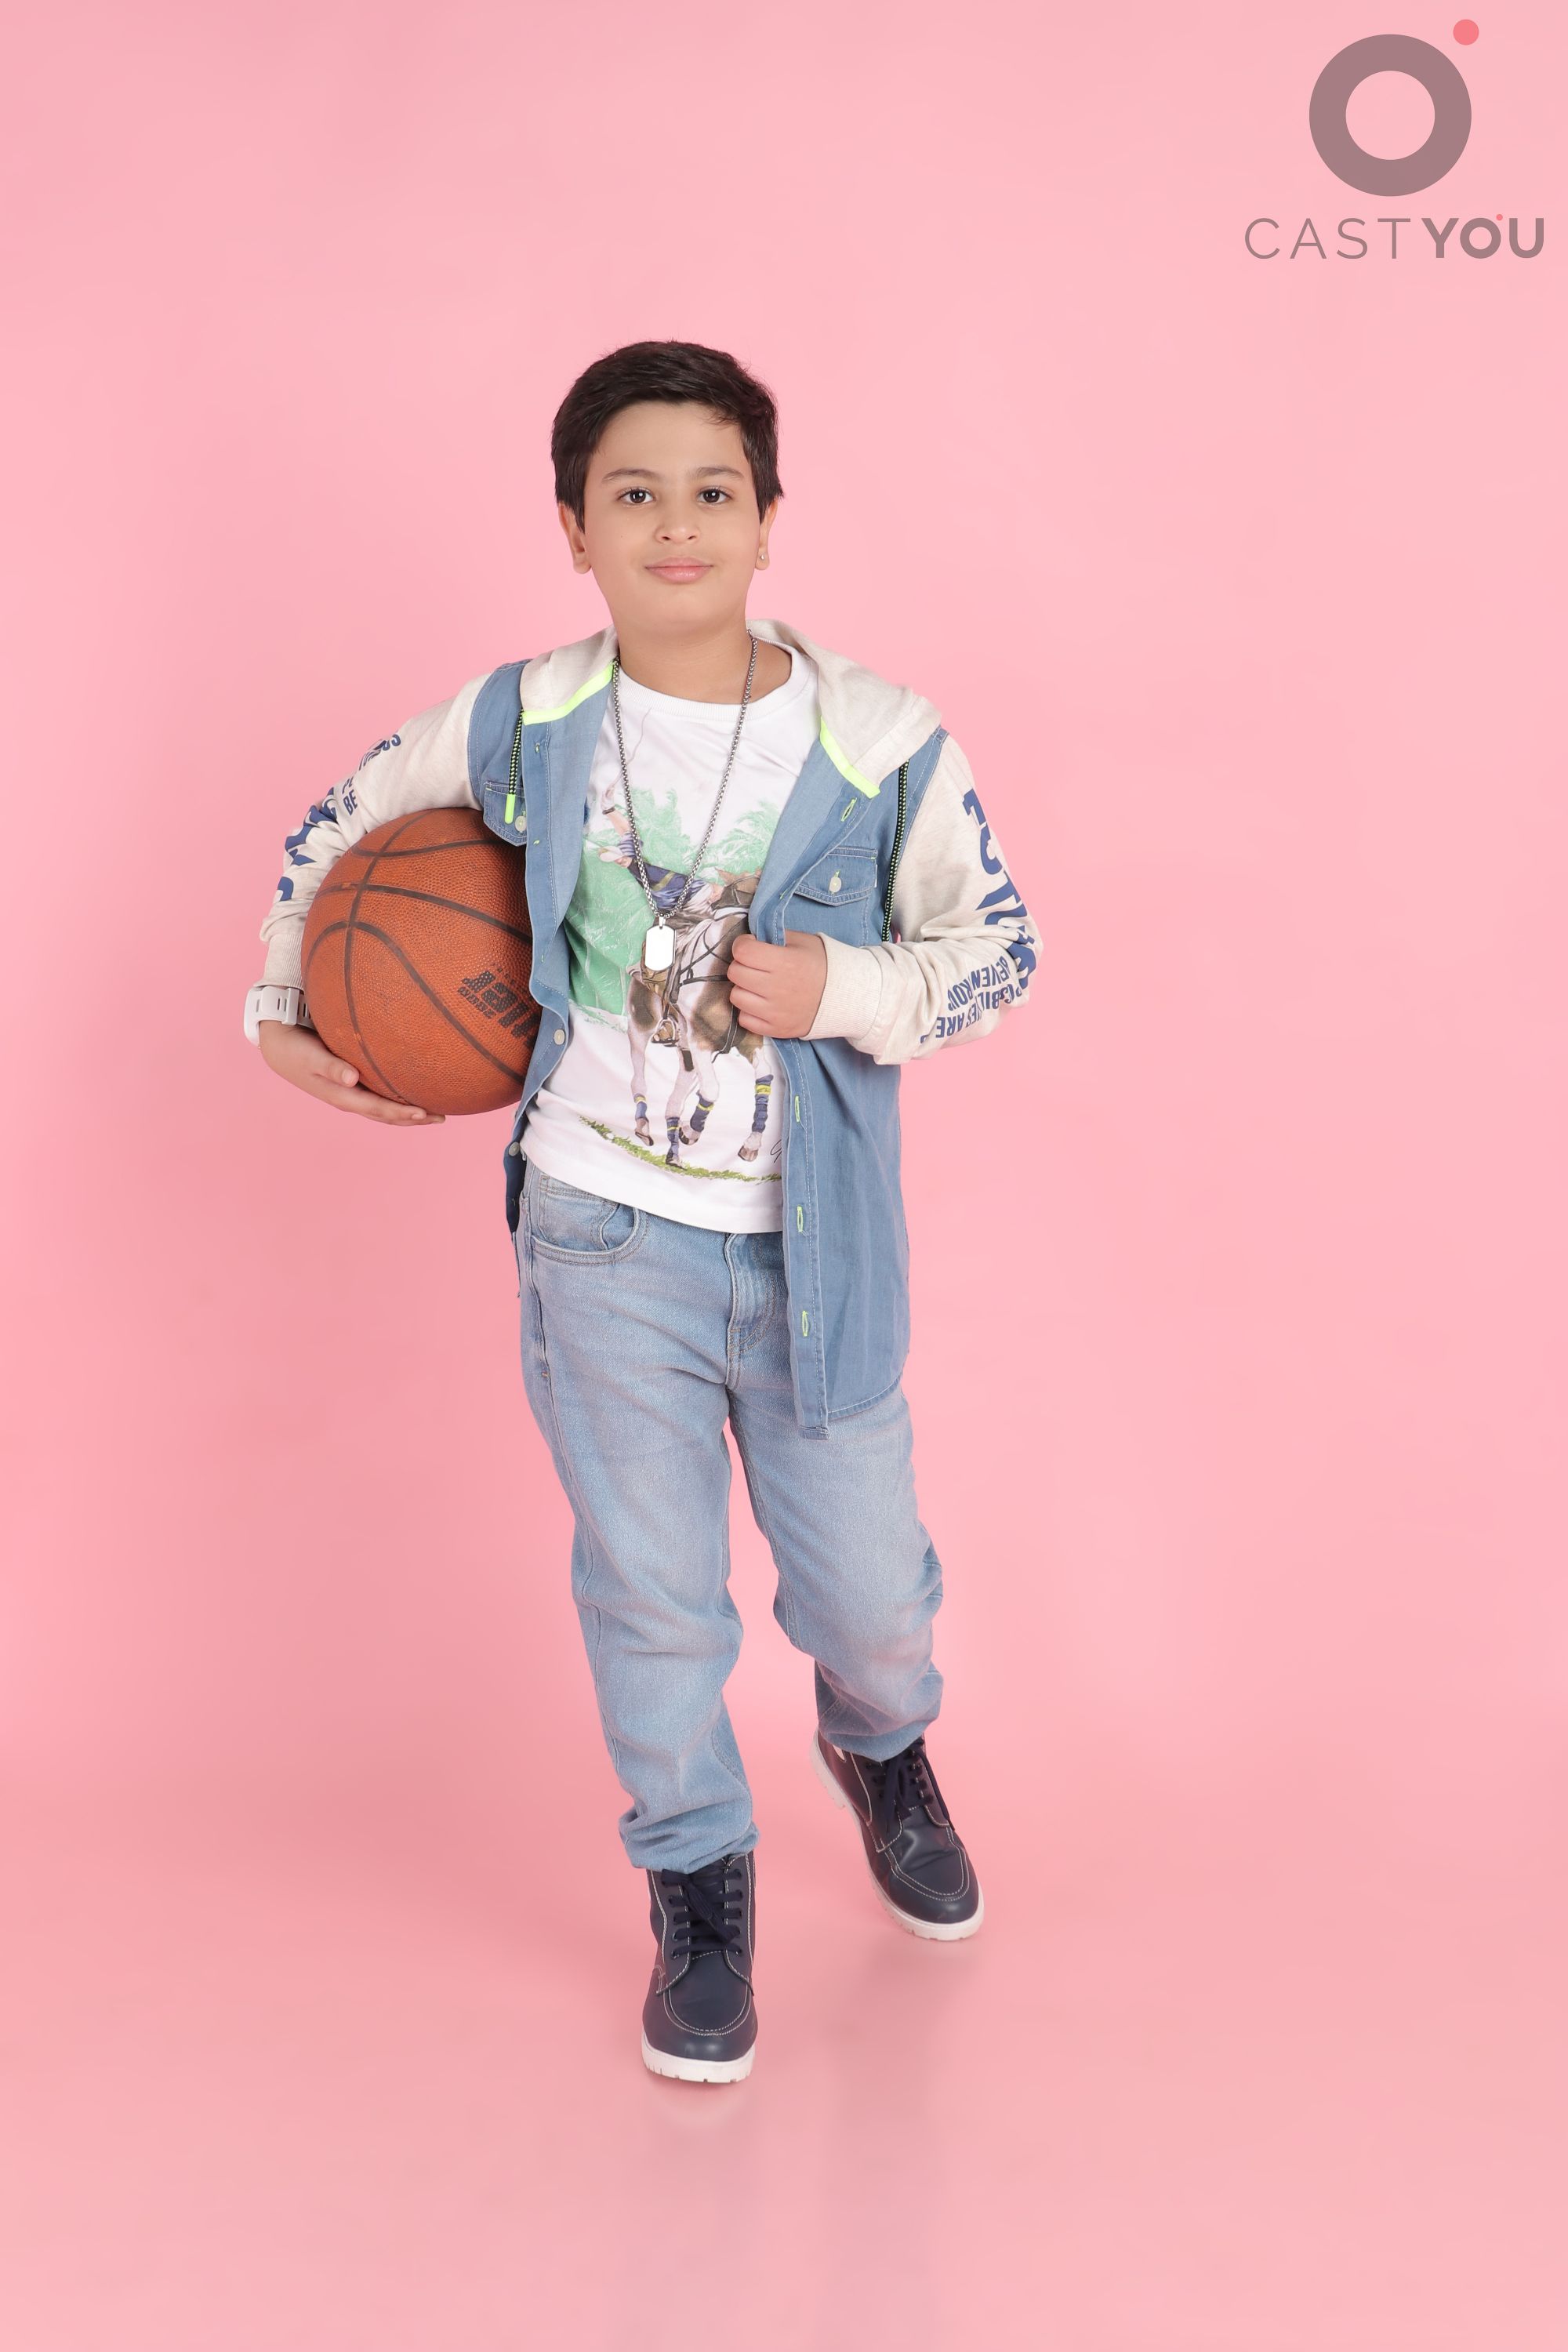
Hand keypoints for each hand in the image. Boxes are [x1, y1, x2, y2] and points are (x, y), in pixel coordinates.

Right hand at [257, 1021, 445, 1123]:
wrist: (279, 1048)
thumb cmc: (296, 1049)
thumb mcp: (311, 1056)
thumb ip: (332, 1066)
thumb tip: (352, 1079)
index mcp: (342, 1096)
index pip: (379, 1108)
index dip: (401, 1113)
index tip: (425, 1113)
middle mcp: (349, 1099)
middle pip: (387, 1115)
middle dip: (413, 1119)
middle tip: (442, 1117)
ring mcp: (351, 1094)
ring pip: (384, 1109)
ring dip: (408, 1113)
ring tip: (434, 1112)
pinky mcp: (351, 1084)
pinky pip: (379, 1096)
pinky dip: (397, 1099)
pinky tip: (412, 1093)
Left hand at [727, 930, 827, 1038]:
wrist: (845, 996)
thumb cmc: (822, 964)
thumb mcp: (802, 942)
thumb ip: (774, 937)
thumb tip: (750, 940)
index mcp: (784, 963)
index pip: (743, 951)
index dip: (743, 945)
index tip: (752, 946)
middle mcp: (776, 988)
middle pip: (735, 973)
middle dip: (742, 965)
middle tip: (755, 966)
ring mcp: (775, 1012)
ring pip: (736, 997)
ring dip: (744, 988)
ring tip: (758, 986)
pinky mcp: (776, 1029)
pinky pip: (745, 1019)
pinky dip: (749, 1011)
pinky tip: (762, 1003)